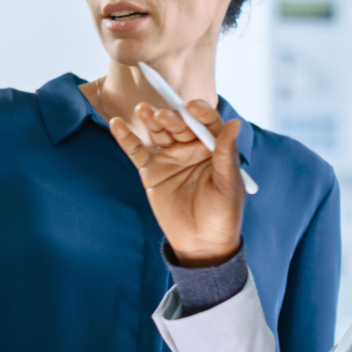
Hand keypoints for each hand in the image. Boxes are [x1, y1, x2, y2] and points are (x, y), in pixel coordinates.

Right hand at [109, 101, 243, 265]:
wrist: (201, 244)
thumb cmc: (222, 215)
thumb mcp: (228, 184)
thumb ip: (227, 153)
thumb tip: (235, 123)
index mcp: (213, 149)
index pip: (207, 123)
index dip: (200, 113)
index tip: (192, 107)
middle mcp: (191, 149)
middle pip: (180, 125)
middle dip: (172, 118)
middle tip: (163, 115)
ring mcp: (170, 158)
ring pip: (159, 133)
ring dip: (150, 119)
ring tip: (143, 111)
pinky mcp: (152, 172)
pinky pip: (137, 151)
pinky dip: (126, 138)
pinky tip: (117, 124)